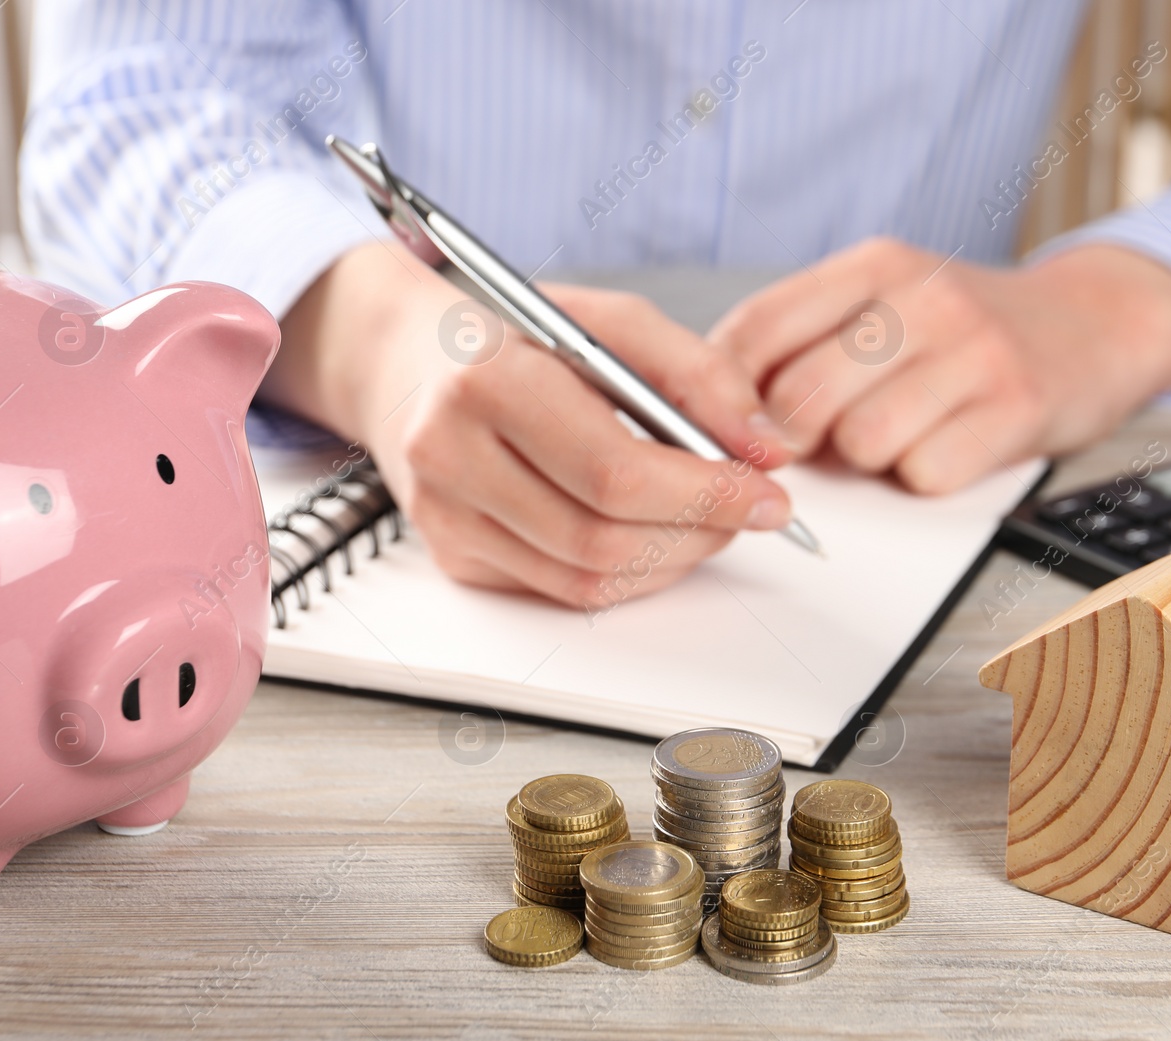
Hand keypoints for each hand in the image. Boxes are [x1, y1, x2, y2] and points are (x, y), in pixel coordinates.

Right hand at [264, 243, 795, 607]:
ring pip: (587, 578)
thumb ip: (697, 375)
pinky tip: (656, 535)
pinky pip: (562, 589)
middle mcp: (451, 455)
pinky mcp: (453, 555)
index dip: (706, 494)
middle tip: (752, 510)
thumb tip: (767, 449)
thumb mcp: (607, 321)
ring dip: (673, 560)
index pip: (614, 470)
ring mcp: (444, 516)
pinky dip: (629, 572)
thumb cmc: (508, 334)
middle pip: (603, 535)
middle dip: (701, 531)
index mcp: (488, 378)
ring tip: (711, 521)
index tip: (770, 493)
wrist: (400, 360)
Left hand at [709, 238, 1170, 494]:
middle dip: (795, 440)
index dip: (725, 392)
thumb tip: (714, 399)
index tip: (724, 427)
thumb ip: (806, 337)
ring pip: (861, 441)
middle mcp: (923, 297)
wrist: (1097, 323)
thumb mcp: (886, 303)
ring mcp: (974, 350)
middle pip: (801, 396)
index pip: (760, 328)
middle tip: (817, 444)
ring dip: (866, 460)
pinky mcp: (1016, 407)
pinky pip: (926, 473)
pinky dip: (924, 477)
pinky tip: (945, 447)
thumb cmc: (969, 330)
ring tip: (895, 437)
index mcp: (875, 266)